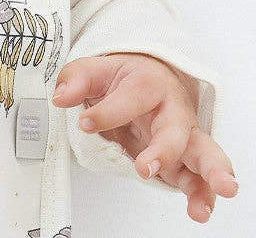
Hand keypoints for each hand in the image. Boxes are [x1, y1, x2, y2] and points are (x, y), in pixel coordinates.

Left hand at [52, 52, 237, 222]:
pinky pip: (197, 178)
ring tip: (219, 189)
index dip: (105, 113)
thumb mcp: (95, 70)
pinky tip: (200, 209)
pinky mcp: (184, 160)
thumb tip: (61, 97)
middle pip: (175, 129)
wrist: (149, 78)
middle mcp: (171, 111)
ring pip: (203, 153)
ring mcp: (182, 137)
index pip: (129, 99)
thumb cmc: (124, 78)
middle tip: (146, 167)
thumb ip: (76, 80)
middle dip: (164, 149)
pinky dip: (202, 194)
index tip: (84, 122)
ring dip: (211, 172)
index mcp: (148, 84)